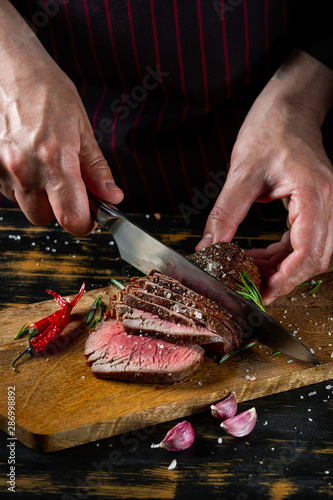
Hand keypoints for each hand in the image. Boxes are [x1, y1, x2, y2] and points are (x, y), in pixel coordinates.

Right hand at [0, 1, 122, 235]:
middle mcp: (26, 170)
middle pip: (46, 219)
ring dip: (41, 199)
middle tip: (71, 188)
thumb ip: (96, 169)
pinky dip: (24, 186)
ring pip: (27, 207)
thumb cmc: (48, 93)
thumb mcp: (82, 129)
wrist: (11, 69)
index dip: (85, 222)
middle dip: (61, 210)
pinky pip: (11, 193)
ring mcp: (4, 170)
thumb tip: (112, 197)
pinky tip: (30, 163)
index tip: (91, 216)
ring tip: (47, 169)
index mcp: (55, 160)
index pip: (71, 217)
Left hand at [196, 50, 332, 303]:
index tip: (263, 294)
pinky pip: (303, 240)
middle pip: (316, 258)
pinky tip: (258, 255)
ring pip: (311, 252)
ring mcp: (325, 204)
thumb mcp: (243, 172)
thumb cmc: (271, 129)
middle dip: (284, 277)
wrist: (289, 106)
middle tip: (252, 287)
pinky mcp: (315, 205)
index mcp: (315, 194)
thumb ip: (226, 213)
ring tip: (249, 271)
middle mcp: (327, 202)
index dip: (286, 279)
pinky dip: (281, 254)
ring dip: (281, 267)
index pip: (308, 250)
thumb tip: (208, 247)